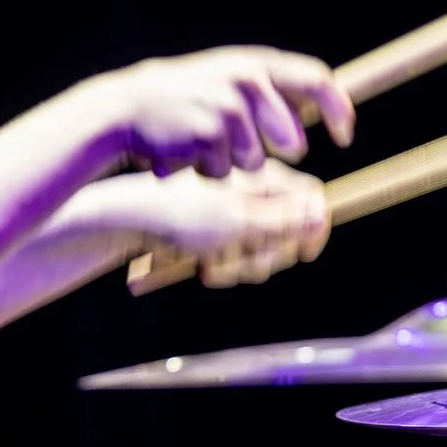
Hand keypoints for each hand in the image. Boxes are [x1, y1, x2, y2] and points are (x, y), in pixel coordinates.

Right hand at [94, 47, 354, 178]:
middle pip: (290, 136)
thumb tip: (317, 105)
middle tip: (242, 148)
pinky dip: (209, 171)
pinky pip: (226, 170)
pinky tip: (186, 153)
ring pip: (256, 160)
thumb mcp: (228, 80)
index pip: (316, 79)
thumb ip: (268, 90)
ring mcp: (229, 107)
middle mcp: (247, 80)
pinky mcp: (210, 133)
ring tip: (202, 143)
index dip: (338, 108)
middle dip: (277, 154)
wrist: (127, 108)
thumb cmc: (183, 99)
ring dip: (233, 163)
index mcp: (255, 64)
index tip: (346, 136)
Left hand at [137, 165, 330, 287]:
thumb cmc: (181, 216)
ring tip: (214, 267)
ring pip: (259, 244)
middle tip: (246, 266)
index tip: (302, 254)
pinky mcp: (213, 223)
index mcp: (263, 179)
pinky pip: (234, 249)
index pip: (311, 199)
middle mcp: (251, 189)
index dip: (312, 228)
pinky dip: (223, 261)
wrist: (125, 217)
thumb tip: (322, 214)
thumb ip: (284, 221)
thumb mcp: (239, 223)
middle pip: (287, 228)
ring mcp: (231, 206)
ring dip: (242, 264)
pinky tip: (201, 264)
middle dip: (270, 254)